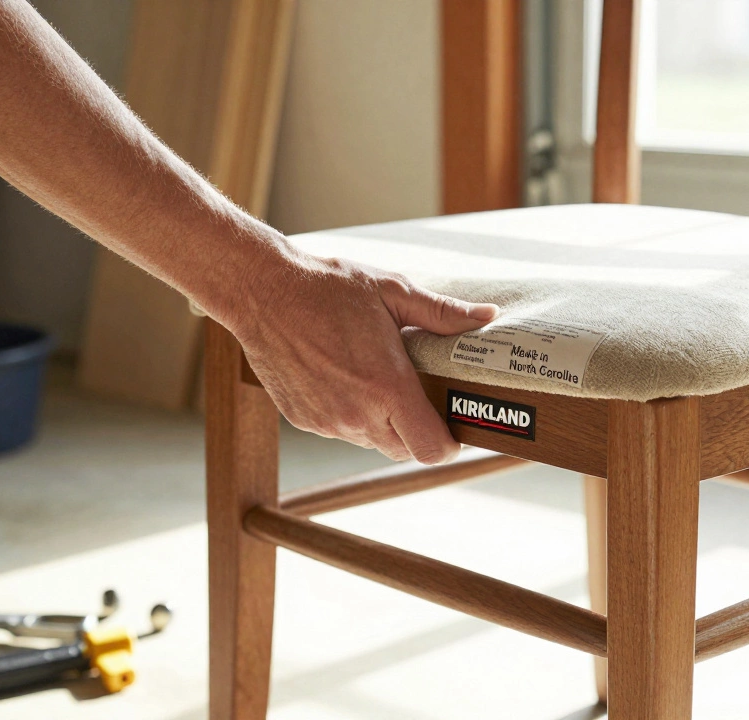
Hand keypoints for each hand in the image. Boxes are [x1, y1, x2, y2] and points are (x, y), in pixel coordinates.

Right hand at [229, 249, 497, 464]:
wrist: (262, 292)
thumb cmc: (327, 288)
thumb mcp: (393, 291)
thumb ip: (442, 313)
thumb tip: (486, 316)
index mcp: (387, 387)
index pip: (430, 448)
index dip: (448, 444)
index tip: (452, 424)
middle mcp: (357, 414)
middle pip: (405, 449)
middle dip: (418, 429)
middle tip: (419, 393)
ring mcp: (327, 421)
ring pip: (372, 441)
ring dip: (383, 422)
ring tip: (378, 378)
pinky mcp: (304, 420)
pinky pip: (340, 430)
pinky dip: (350, 413)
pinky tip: (346, 377)